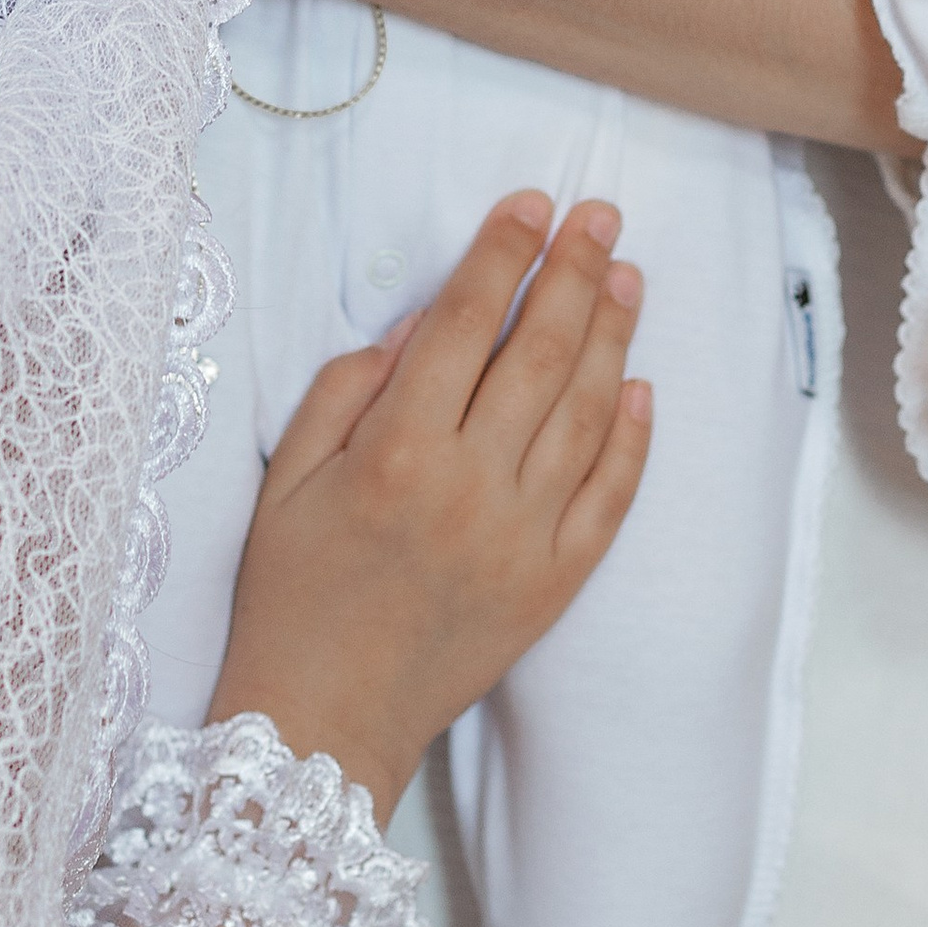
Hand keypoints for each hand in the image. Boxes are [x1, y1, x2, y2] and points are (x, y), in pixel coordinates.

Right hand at [206, 192, 650, 822]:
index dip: (502, 254)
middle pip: (541, 355)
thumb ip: (347, 388)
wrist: (322, 722)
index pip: (464, 325)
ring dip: (613, 337)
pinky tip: (640, 385)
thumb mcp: (286, 476)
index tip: (532, 204)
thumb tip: (420, 328)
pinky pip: (608, 499)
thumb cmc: (289, 595)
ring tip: (627, 276)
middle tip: (600, 215)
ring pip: (587, 415)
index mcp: (396, 453)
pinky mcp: (553, 587)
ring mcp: (522, 541)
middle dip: (574, 273)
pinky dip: (632, 438)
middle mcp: (470, 489)